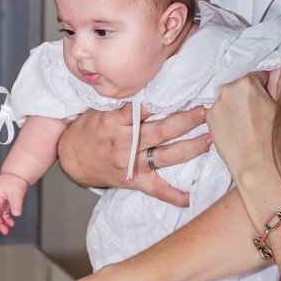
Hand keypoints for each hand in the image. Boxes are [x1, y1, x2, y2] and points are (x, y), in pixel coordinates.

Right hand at [0, 173, 28, 234]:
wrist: (18, 174)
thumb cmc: (15, 180)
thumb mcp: (16, 192)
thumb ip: (16, 203)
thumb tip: (16, 214)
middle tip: (5, 231)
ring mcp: (0, 201)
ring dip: (2, 222)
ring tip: (7, 230)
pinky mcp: (5, 203)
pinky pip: (3, 213)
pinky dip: (6, 219)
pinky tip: (11, 223)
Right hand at [57, 105, 210, 206]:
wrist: (70, 159)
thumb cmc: (88, 130)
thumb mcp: (99, 109)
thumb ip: (123, 101)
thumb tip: (151, 84)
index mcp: (115, 122)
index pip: (144, 108)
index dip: (166, 99)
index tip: (186, 90)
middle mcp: (124, 143)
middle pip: (162, 131)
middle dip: (188, 120)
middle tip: (208, 112)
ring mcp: (129, 163)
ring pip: (166, 156)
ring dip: (191, 148)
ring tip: (210, 139)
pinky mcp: (133, 181)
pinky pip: (156, 190)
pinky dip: (174, 196)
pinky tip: (191, 197)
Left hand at [207, 72, 280, 194]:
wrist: (259, 168)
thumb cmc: (276, 139)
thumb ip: (279, 84)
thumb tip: (277, 72)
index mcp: (247, 83)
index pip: (259, 76)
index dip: (266, 90)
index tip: (269, 103)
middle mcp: (227, 91)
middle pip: (242, 88)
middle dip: (250, 97)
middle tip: (259, 116)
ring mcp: (216, 106)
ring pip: (230, 100)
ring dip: (238, 107)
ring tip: (249, 126)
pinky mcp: (210, 120)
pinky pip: (221, 113)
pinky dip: (228, 118)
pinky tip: (239, 131)